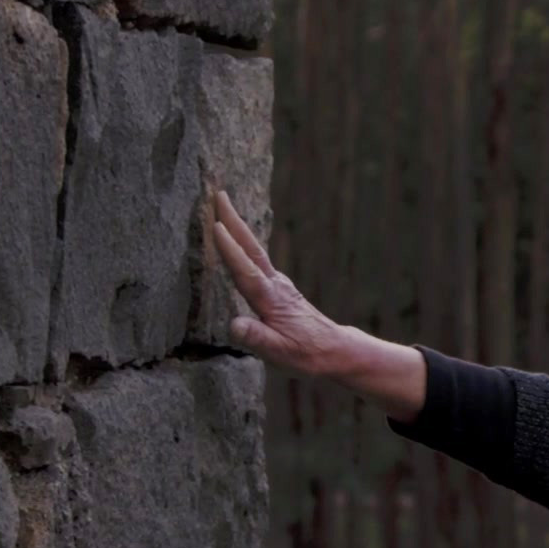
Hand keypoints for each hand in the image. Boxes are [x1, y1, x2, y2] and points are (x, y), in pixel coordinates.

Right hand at [206, 187, 350, 377]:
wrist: (333, 350)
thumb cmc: (305, 354)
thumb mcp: (279, 352)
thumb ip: (256, 338)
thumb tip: (233, 325)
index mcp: (270, 300)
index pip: (245, 270)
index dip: (230, 250)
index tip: (215, 225)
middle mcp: (275, 286)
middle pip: (251, 248)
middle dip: (234, 221)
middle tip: (219, 194)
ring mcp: (279, 284)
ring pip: (255, 250)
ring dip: (239, 227)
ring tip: (223, 208)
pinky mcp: (280, 287)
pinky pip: (258, 258)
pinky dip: (246, 243)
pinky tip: (241, 240)